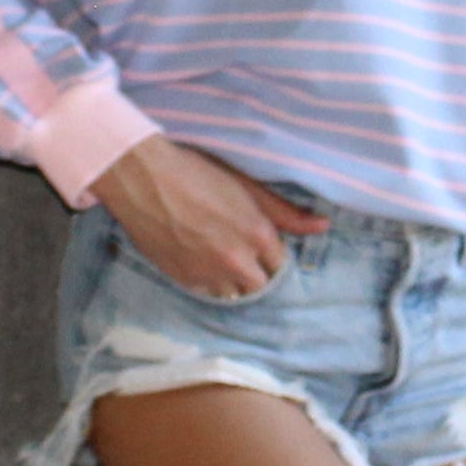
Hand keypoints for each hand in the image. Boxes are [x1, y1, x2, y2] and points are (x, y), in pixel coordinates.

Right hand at [91, 136, 326, 297]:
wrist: (142, 176)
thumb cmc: (195, 170)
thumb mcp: (246, 184)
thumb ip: (285, 211)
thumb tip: (323, 226)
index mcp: (259, 233)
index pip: (282, 266)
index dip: (273, 258)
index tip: (264, 250)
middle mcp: (238, 260)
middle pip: (262, 287)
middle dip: (258, 275)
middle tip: (245, 257)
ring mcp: (210, 273)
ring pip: (235, 295)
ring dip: (235, 284)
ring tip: (223, 262)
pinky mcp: (184, 279)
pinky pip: (208, 294)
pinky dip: (211, 284)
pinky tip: (204, 264)